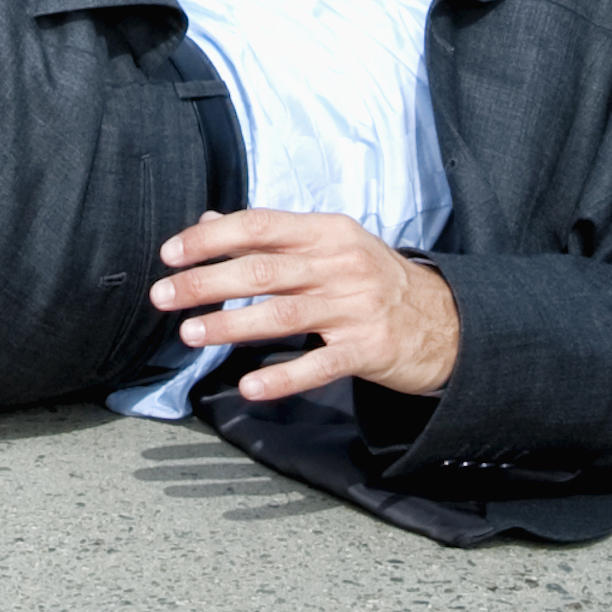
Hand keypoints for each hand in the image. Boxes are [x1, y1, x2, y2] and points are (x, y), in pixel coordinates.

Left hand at [147, 209, 459, 402]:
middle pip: (262, 268)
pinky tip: (250, 388)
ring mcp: (356, 307)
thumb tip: (208, 222)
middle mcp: (340, 263)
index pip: (259, 224)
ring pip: (283, 313)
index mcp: (327, 232)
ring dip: (231, 324)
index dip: (211, 237)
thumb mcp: (330, 246)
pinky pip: (319, 364)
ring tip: (190, 334)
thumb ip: (271, 236)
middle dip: (206, 281)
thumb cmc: (376, 280)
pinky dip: (282, 377)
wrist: (447, 320)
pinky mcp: (369, 349)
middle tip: (163, 296)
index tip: (171, 253)